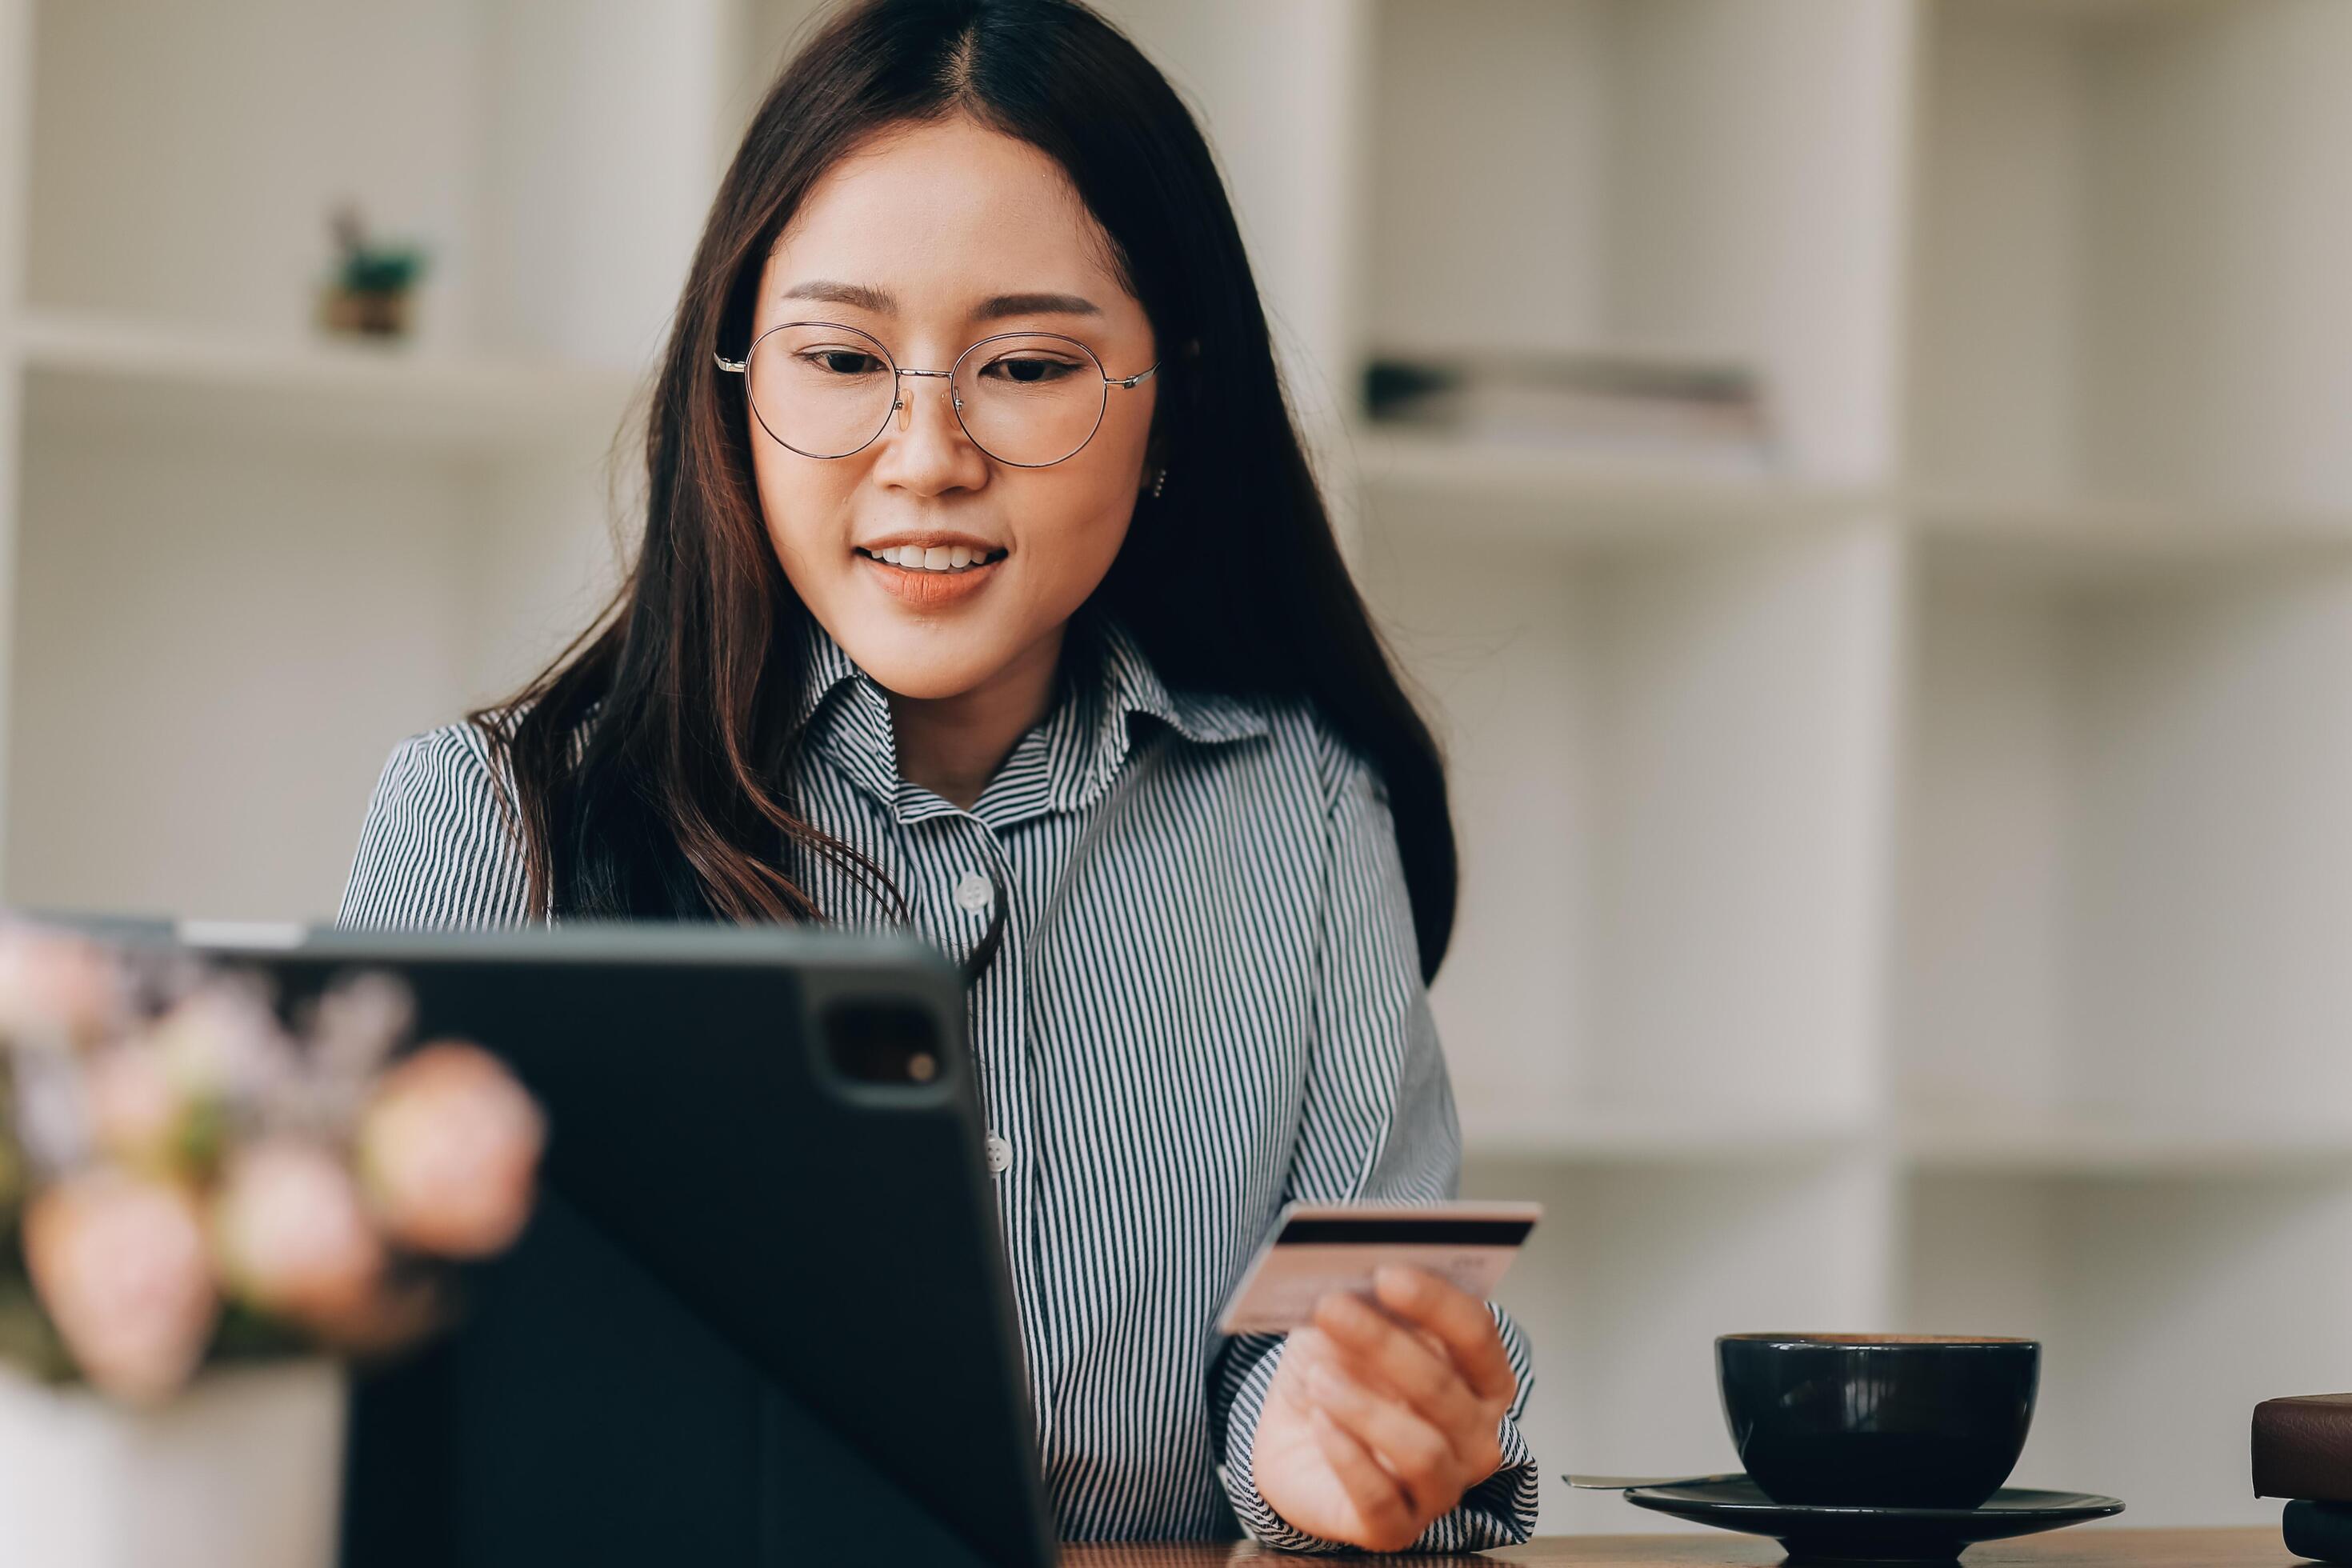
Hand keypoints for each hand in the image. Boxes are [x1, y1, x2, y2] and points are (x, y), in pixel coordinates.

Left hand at [1247, 1265, 1517, 1550]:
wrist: (1294, 1438)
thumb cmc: (1339, 1376)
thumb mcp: (1350, 1325)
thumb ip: (1368, 1301)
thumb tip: (1357, 1272)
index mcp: (1481, 1381)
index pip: (1476, 1336)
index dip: (1435, 1302)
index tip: (1387, 1273)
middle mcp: (1475, 1439)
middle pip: (1444, 1389)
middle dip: (1384, 1343)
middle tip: (1333, 1308)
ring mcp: (1441, 1488)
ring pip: (1422, 1449)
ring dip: (1364, 1407)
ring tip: (1319, 1376)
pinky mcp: (1396, 1527)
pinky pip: (1381, 1498)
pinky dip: (1347, 1456)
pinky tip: (1320, 1422)